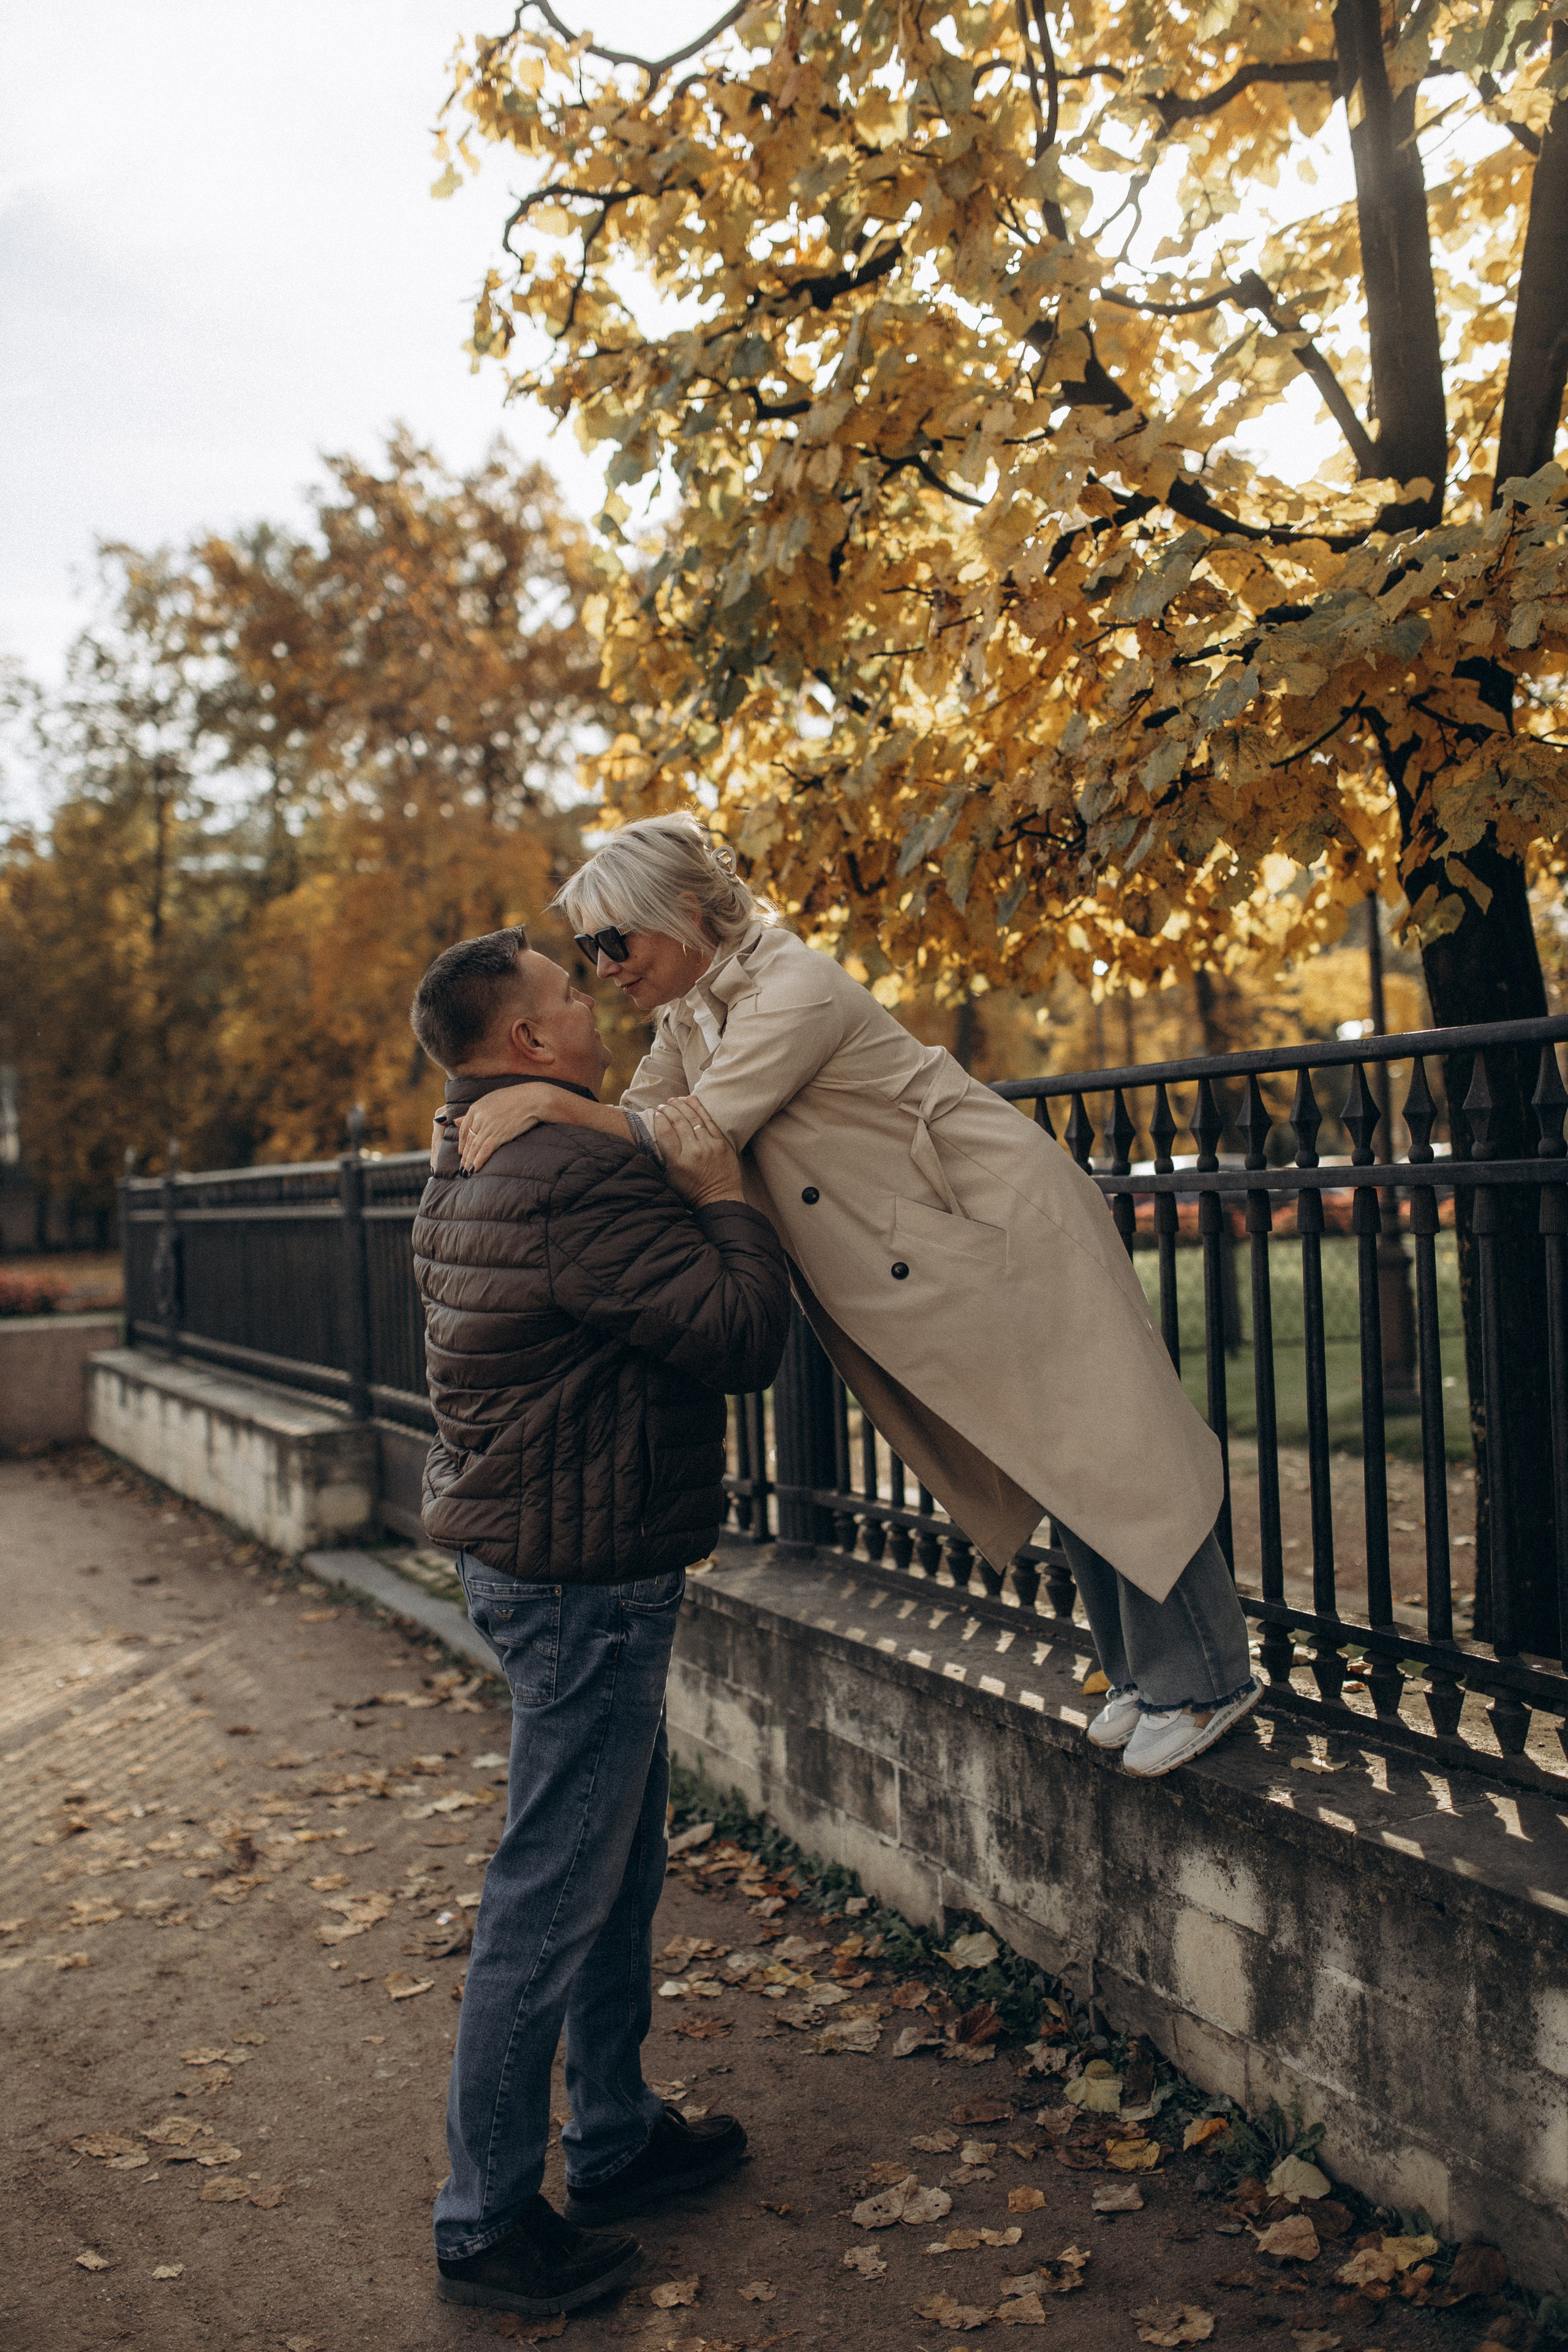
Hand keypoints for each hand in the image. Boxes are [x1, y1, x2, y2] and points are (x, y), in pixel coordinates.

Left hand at [458, 1084, 580, 1172]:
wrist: (532, 1099)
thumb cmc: (513, 1098)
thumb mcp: (489, 1101)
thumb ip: (473, 1113)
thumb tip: (455, 1121)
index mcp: (475, 1108)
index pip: (463, 1130)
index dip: (461, 1144)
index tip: (461, 1153)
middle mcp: (479, 1117)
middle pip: (468, 1140)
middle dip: (464, 1156)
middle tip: (462, 1168)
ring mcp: (488, 1126)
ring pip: (475, 1147)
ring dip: (469, 1162)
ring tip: (467, 1173)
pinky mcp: (499, 1134)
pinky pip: (485, 1150)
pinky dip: (479, 1161)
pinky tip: (475, 1169)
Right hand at [653, 1096, 744, 1206]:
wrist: (719, 1199)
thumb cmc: (691, 1191)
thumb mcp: (670, 1179)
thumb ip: (662, 1159)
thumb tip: (652, 1138)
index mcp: (678, 1162)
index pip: (665, 1132)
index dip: (659, 1119)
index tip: (655, 1114)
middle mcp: (694, 1151)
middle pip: (678, 1122)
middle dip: (668, 1109)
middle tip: (663, 1105)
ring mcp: (710, 1146)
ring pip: (693, 1118)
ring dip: (682, 1105)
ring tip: (674, 1100)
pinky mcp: (722, 1143)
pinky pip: (709, 1120)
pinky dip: (699, 1108)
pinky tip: (691, 1099)